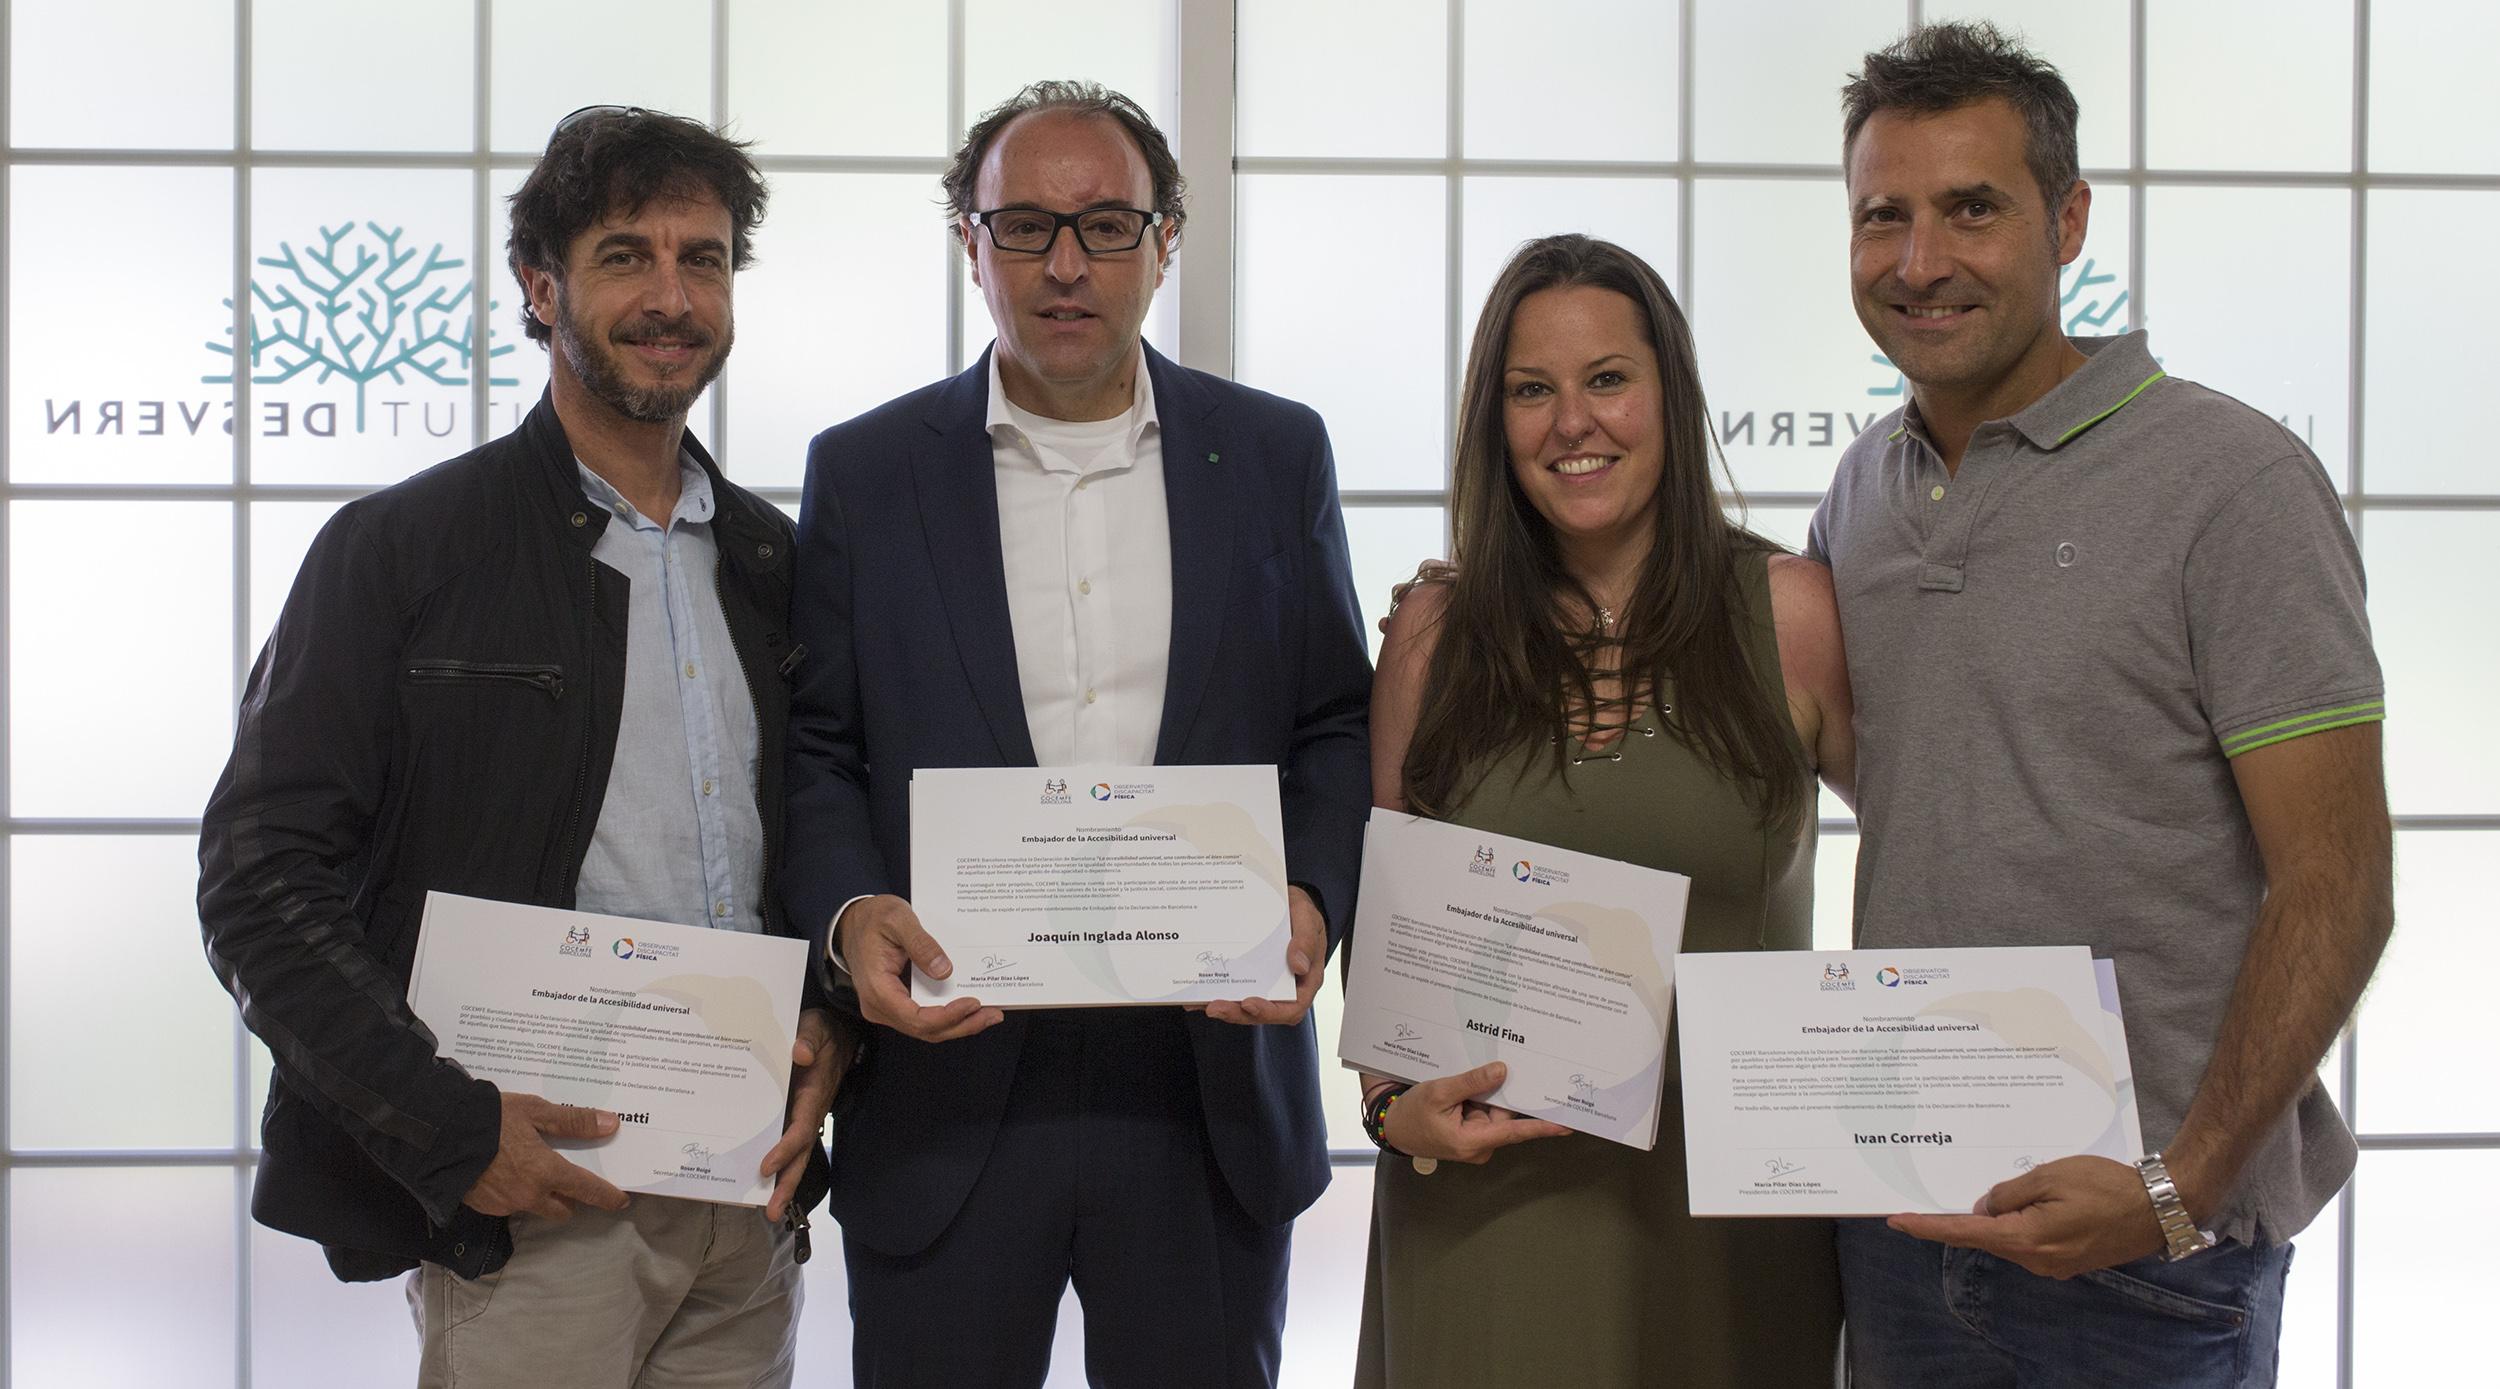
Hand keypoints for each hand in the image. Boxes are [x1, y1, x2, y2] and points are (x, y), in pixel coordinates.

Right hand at [461, 1092, 631, 1221]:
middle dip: (570, 1199)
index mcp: (545, 1173)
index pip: (586, 1190)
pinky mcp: (484, 1207)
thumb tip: (610, 1125)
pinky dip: (516, 1193)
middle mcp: (528, 1196)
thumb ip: (573, 1121)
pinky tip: (508, 1172)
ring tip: (536, 1171)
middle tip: (571, 1179)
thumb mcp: (534, 1111)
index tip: (620, 1200)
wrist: (436, 1135)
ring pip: (535, 1208)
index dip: (606, 1196)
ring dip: (541, 1196)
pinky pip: (510, 1205)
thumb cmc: (488, 1118)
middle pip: (562, 1209)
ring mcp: (504, 1205)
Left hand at [759, 1007, 851, 1221]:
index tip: (765, 1167)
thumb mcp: (815, 1026)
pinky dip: (776, 1163)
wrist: (836, 1031)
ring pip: (795, 1155)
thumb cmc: (823, 1030)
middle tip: (773, 1213)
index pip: (800, 1129)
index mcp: (814, 1095)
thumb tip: (800, 1055)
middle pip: (800, 1155)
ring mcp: (802, 1116)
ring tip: (768, 1210)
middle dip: (787, 1184)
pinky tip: (758, 1179)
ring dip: (782, 1182)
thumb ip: (808, 1038)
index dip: (785, 1150)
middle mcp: (810, 1112)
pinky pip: (785, 1142)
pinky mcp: (794, 1113)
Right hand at [834, 895, 1002, 1043]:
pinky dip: (947, 1016)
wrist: (854, 921)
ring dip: (958, 1024)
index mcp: (877, 988)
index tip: (973, 1003)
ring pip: (925, 1028)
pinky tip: (968, 1008)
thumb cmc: (873, 918)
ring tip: (988, 1013)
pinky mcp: (895, 1004)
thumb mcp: (898, 919)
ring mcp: (886, 1008)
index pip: (915, 1017)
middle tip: (993, 1014)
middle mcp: (879, 1006)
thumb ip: (921, 943)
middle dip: (961, 1025)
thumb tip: (944, 971)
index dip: (947, 1016)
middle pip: (924, 1029)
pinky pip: (922, 1018)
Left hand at [1204, 886, 1325, 1026]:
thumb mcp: (1309, 919)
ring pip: (1244, 1006)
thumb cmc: (1303, 915)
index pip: (1292, 1008)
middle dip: (1237, 1013)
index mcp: (1304, 982)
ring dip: (1224, 1007)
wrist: (1288, 903)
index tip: (1249, 1003)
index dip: (1270, 1011)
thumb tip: (1299, 966)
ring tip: (1203, 1003)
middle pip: (1262, 1012)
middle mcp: (1283, 989)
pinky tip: (1194, 993)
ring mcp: (1264, 984)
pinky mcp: (1247, 976)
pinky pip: (1231, 989)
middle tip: (1215, 1008)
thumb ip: (1306, 941)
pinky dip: (1213, 993)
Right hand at [1380, 1062, 1569, 1164]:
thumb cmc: (1411, 1114)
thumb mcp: (1439, 1092)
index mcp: (1472, 1141)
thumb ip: (1471, 1083)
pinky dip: (1476, 1100)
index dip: (1543, 1127)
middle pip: (1503, 1115)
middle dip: (1493, 1093)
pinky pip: (1484, 1113)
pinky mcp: (1472, 1135)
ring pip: (1493, 1111)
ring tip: (1456, 1088)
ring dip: (1481, 1096)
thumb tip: (1502, 1071)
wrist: (1392, 1126)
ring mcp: (1476, 1141)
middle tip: (1482, 1075)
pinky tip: (1460, 1092)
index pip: (1515, 1132)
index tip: (1568, 1124)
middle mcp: (1480, 1145)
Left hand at [1887, 1155, 2167, 1278]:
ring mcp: (2054, 1264)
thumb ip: (2009, 1193)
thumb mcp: (2050, 1176)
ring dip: (1996, 1217)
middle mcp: (2037, 1260)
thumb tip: (1984, 1208)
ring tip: (1989, 1188)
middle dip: (1962, 1217)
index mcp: (2027, 1239)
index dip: (1928, 1226)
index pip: (1965, 1233)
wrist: (2159, 1209)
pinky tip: (2022, 1200)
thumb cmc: (2107, 1186)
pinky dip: (2019, 1222)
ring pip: (2008, 1238)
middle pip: (1986, 1237)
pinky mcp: (2067, 1260)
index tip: (1898, 1220)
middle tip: (1935, 1194)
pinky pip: (2031, 1240)